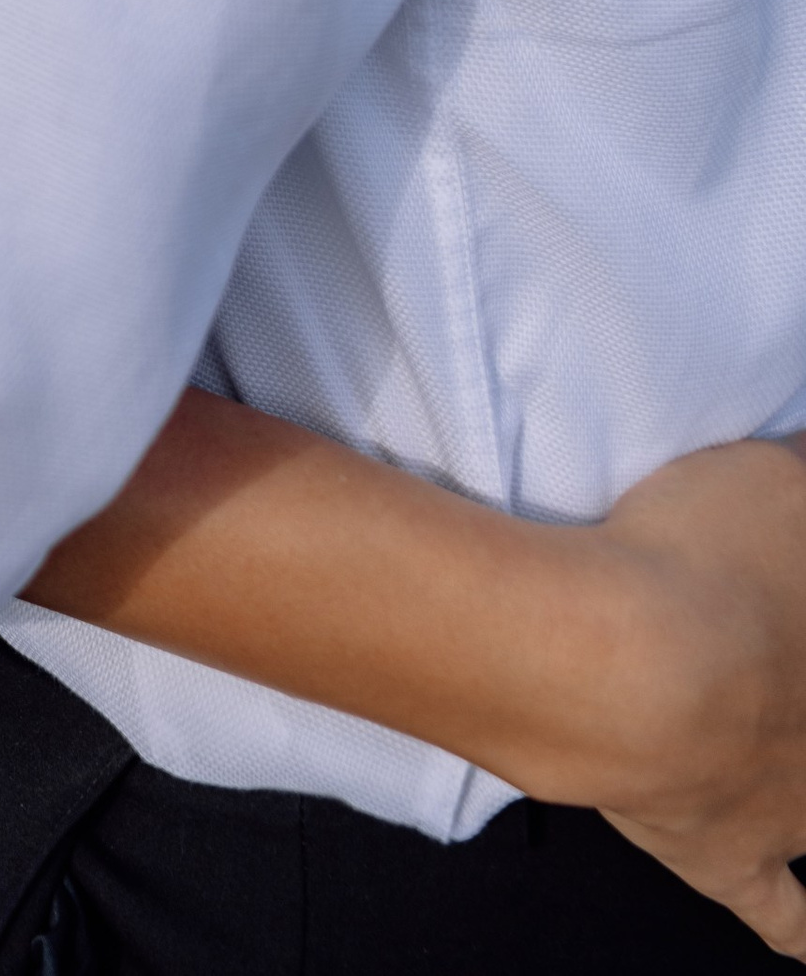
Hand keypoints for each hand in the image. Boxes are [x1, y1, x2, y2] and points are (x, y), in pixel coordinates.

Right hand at [584, 435, 805, 958]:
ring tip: (791, 754)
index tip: (782, 597)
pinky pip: (787, 918)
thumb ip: (802, 476)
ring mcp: (798, 809)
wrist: (618, 665)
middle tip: (767, 660)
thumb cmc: (699, 565)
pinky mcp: (731, 857)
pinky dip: (804, 932)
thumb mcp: (773, 479)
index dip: (803, 610)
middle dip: (797, 691)